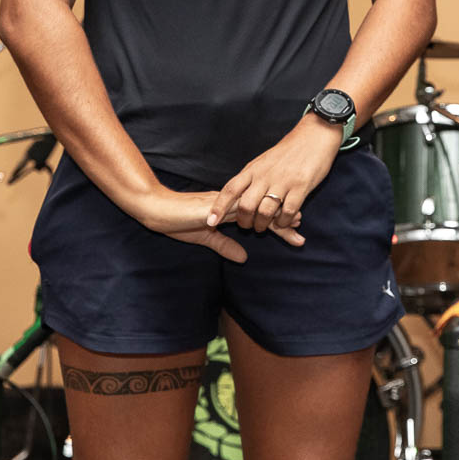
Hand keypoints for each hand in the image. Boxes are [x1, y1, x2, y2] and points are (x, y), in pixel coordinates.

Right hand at [127, 187, 300, 262]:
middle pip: (264, 208)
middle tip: (301, 228)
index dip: (277, 220)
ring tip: (294, 224)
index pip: (260, 213)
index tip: (295, 228)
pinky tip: (267, 222)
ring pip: (257, 207)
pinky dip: (255, 215)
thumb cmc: (177, 222)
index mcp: (230, 208)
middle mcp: (232, 202)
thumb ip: (225, 245)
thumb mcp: (206, 238)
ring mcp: (225, 203)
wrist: (157, 210)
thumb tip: (244, 258)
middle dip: (283, 218)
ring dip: (275, 216)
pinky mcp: (216, 206)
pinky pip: (240, 209)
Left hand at [209, 115, 340, 235]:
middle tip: (248, 226)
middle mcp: (265, 175)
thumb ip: (252, 177)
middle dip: (244, 221)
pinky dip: (284, 222)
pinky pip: (288, 211)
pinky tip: (285, 222)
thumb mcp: (264, 161)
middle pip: (246, 205)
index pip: (230, 189)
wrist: (315, 134)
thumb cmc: (289, 150)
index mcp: (253, 168)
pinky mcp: (301, 186)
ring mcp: (283, 181)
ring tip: (265, 226)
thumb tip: (237, 195)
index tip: (210, 222)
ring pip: (265, 211)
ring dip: (263, 224)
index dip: (219, 207)